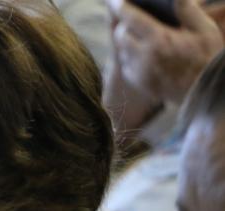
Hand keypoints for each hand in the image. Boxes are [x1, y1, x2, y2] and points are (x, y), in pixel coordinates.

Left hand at [105, 0, 222, 117]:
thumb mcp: (204, 29)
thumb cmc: (207, 57)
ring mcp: (139, 71)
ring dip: (127, 41)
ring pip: (121, 50)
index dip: (119, 6)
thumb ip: (186, 10)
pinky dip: (131, 57)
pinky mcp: (138, 83)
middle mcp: (144, 56)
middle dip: (124, 25)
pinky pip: (126, 65)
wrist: (206, 91)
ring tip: (142, 37)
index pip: (130, 18)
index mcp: (160, 38)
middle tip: (132, 20)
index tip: (113, 0)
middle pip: (119, 34)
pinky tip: (145, 54)